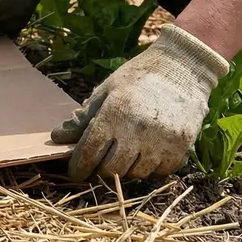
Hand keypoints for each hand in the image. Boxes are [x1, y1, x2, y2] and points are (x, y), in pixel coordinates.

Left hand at [52, 25, 228, 180]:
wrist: (183, 67)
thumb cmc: (138, 77)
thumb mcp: (106, 91)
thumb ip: (84, 118)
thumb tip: (59, 137)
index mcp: (114, 115)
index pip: (89, 154)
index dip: (78, 168)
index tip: (75, 173)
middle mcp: (138, 132)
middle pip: (111, 169)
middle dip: (99, 171)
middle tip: (96, 166)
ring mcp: (162, 142)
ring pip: (136, 174)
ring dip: (125, 170)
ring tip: (122, 156)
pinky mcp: (182, 147)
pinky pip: (160, 172)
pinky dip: (150, 169)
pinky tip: (145, 155)